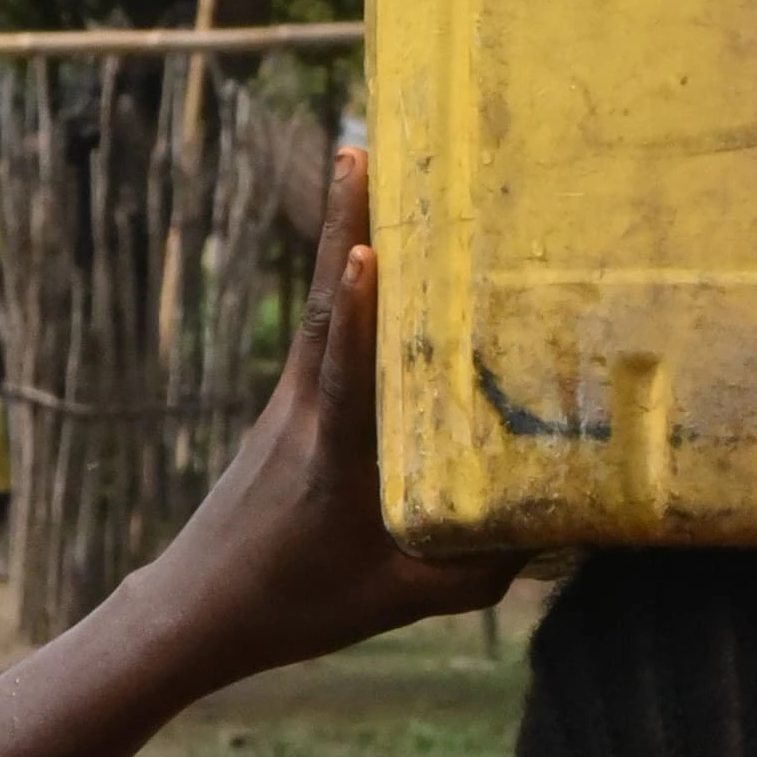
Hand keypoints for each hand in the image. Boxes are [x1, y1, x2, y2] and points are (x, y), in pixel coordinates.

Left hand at [147, 148, 511, 672]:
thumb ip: (479, 570)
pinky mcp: (285, 405)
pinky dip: (342, 282)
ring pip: (318, 304)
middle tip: (360, 148)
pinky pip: (319, 328)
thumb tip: (561, 532)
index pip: (344, 370)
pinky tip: (360, 248)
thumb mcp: (398, 602)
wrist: (195, 608)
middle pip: (324, 303)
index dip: (356, 311)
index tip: (365, 251)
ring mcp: (289, 401)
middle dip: (344, 223)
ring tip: (359, 162)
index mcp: (332, 454)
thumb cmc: (297, 608)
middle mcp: (304, 410)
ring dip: (339, 232)